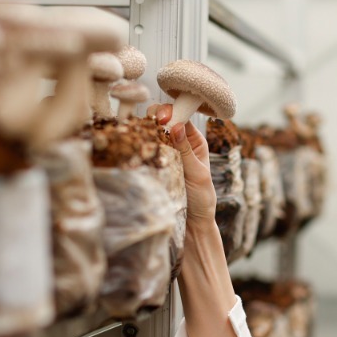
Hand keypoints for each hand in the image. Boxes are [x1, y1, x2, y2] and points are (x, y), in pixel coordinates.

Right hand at [149, 103, 216, 223]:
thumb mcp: (198, 173)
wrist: (192, 223)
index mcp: (194, 141)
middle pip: (163, 121)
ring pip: (151, 134)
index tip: (162, 118)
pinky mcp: (152, 164)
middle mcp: (178, 143)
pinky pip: (144, 150)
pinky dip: (138, 145)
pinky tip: (134, 145)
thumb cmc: (201, 198)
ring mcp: (163, 153)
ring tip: (140, 133)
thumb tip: (177, 125)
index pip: (181, 116)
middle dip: (155, 118)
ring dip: (145, 130)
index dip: (171, 112)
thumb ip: (186, 150)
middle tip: (150, 124)